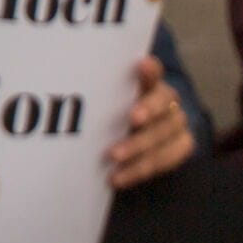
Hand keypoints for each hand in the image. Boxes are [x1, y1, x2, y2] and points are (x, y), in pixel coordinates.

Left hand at [108, 57, 193, 189]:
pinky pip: (169, 158)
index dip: (150, 71)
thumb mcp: (101, 101)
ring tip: (113, 160)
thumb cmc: (110, 114)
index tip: (141, 65)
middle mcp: (167, 101)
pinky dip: (142, 169)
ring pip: (165, 135)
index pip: (154, 72)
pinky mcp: (183, 144)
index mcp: (149, 82)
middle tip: (125, 130)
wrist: (133, 136)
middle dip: (145, 116)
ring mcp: (177, 123)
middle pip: (162, 106)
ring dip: (138, 150)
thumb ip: (95, 91)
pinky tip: (120, 177)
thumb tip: (59, 78)